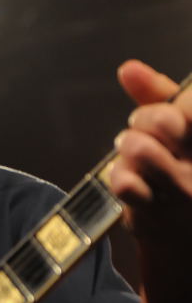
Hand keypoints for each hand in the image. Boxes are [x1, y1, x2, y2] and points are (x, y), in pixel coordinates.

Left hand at [112, 60, 191, 249]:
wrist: (183, 233)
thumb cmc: (183, 169)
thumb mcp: (183, 128)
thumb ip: (158, 93)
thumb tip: (128, 69)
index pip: (189, 106)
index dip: (170, 107)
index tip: (171, 118)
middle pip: (161, 120)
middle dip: (144, 120)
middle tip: (143, 133)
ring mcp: (181, 189)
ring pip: (138, 147)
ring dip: (128, 146)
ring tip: (134, 154)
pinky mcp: (155, 211)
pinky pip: (123, 181)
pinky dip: (118, 175)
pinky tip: (127, 178)